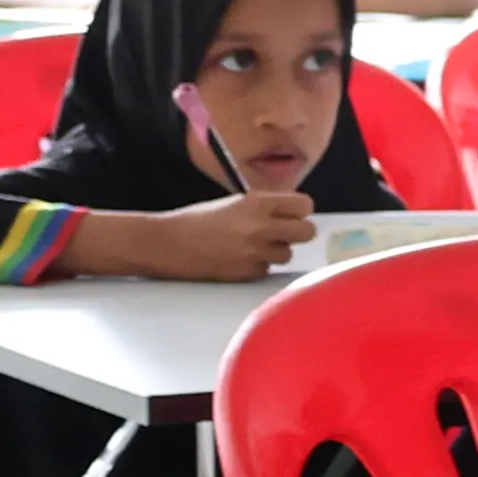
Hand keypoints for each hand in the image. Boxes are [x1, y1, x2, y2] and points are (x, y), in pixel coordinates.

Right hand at [147, 191, 317, 281]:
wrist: (169, 243)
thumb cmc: (200, 220)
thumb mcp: (236, 203)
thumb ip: (265, 207)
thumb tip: (293, 214)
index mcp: (257, 203)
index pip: (304, 205)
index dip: (301, 210)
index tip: (293, 213)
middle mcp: (260, 227)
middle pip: (307, 232)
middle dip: (298, 232)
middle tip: (284, 233)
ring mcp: (254, 252)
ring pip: (287, 254)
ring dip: (275, 251)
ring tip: (252, 245)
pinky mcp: (246, 273)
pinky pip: (266, 270)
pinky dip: (258, 266)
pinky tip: (238, 258)